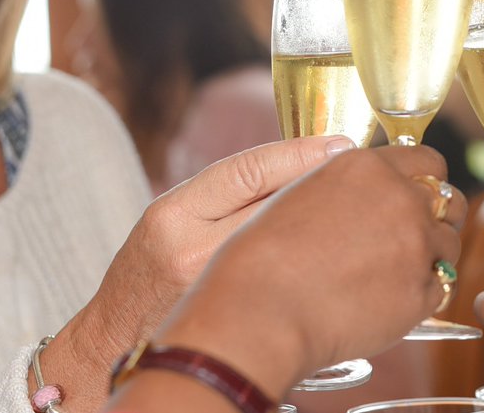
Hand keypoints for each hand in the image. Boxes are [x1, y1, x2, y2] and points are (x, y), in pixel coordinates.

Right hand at [42, 136, 353, 411]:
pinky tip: (338, 254)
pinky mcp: (239, 321)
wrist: (118, 337)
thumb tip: (303, 159)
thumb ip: (226, 189)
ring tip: (358, 211)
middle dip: (324, 187)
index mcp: (175, 214)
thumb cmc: (148, 272)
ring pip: (293, 243)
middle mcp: (195, 250)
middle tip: (365, 175)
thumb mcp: (172, 215)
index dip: (301, 152)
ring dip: (329, 224)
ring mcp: (220, 290)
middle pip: (279, 204)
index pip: (249, 170)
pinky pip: (293, 280)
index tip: (340, 145)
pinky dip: (318, 262)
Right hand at [146, 144, 464, 397]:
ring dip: (428, 258)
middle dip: (439, 217)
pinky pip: (437, 288)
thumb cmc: (264, 258)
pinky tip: (384, 303)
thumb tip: (381, 183)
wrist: (259, 311)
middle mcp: (400, 198)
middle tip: (416, 239)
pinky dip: (418, 297)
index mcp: (368, 167)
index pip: (427, 161)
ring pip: (448, 245)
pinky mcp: (420, 290)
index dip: (426, 181)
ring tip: (390, 277)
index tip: (420, 197)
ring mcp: (415, 244)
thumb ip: (351, 183)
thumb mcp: (303, 192)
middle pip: (449, 200)